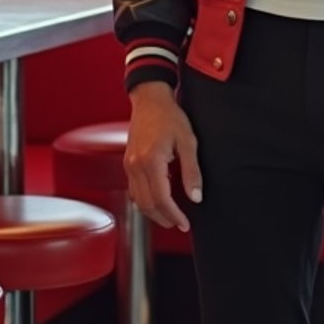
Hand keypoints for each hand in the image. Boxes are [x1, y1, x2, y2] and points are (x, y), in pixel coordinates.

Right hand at [124, 82, 202, 232]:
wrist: (150, 100)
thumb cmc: (170, 117)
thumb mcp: (187, 142)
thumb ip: (192, 171)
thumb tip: (195, 197)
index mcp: (151, 161)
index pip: (161, 198)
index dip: (174, 215)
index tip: (185, 223)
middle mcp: (136, 166)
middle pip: (146, 204)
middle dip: (163, 218)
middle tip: (179, 224)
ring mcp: (129, 165)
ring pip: (138, 200)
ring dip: (153, 212)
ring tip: (170, 216)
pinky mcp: (128, 163)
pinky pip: (134, 190)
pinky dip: (145, 201)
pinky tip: (157, 200)